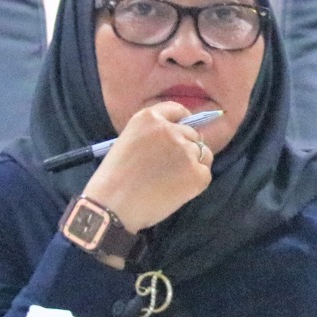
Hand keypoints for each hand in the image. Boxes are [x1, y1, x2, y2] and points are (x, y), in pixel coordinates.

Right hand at [80, 101, 212, 233]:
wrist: (112, 205)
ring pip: (203, 153)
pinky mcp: (198, 173)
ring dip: (193, 164)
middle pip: (192, 134)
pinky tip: (176, 191)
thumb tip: (178, 137)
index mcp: (150, 118)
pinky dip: (195, 183)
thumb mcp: (127, 141)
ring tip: (171, 180)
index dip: (182, 121)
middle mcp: (171, 130)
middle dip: (186, 148)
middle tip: (169, 168)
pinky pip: (204, 173)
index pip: (177, 111)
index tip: (182, 131)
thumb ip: (153, 135)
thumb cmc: (114, 178)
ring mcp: (187, 151)